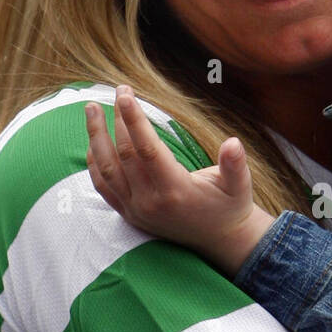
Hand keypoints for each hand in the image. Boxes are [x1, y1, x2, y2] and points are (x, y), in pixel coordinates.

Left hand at [84, 86, 271, 271]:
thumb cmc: (230, 207)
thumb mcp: (240, 186)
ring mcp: (136, 211)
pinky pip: (103, 186)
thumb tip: (233, 142)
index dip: (134, 120)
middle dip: (116, 120)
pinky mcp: (129, 215)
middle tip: (118, 90)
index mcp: (176, 191)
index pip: (147, 149)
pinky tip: (93, 141)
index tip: (125, 95)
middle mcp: (150, 202)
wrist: (219, 241)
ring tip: (91, 109)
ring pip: (107, 169)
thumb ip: (236, 164)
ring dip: (96, 137)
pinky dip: (94, 162)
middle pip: (124, 155)